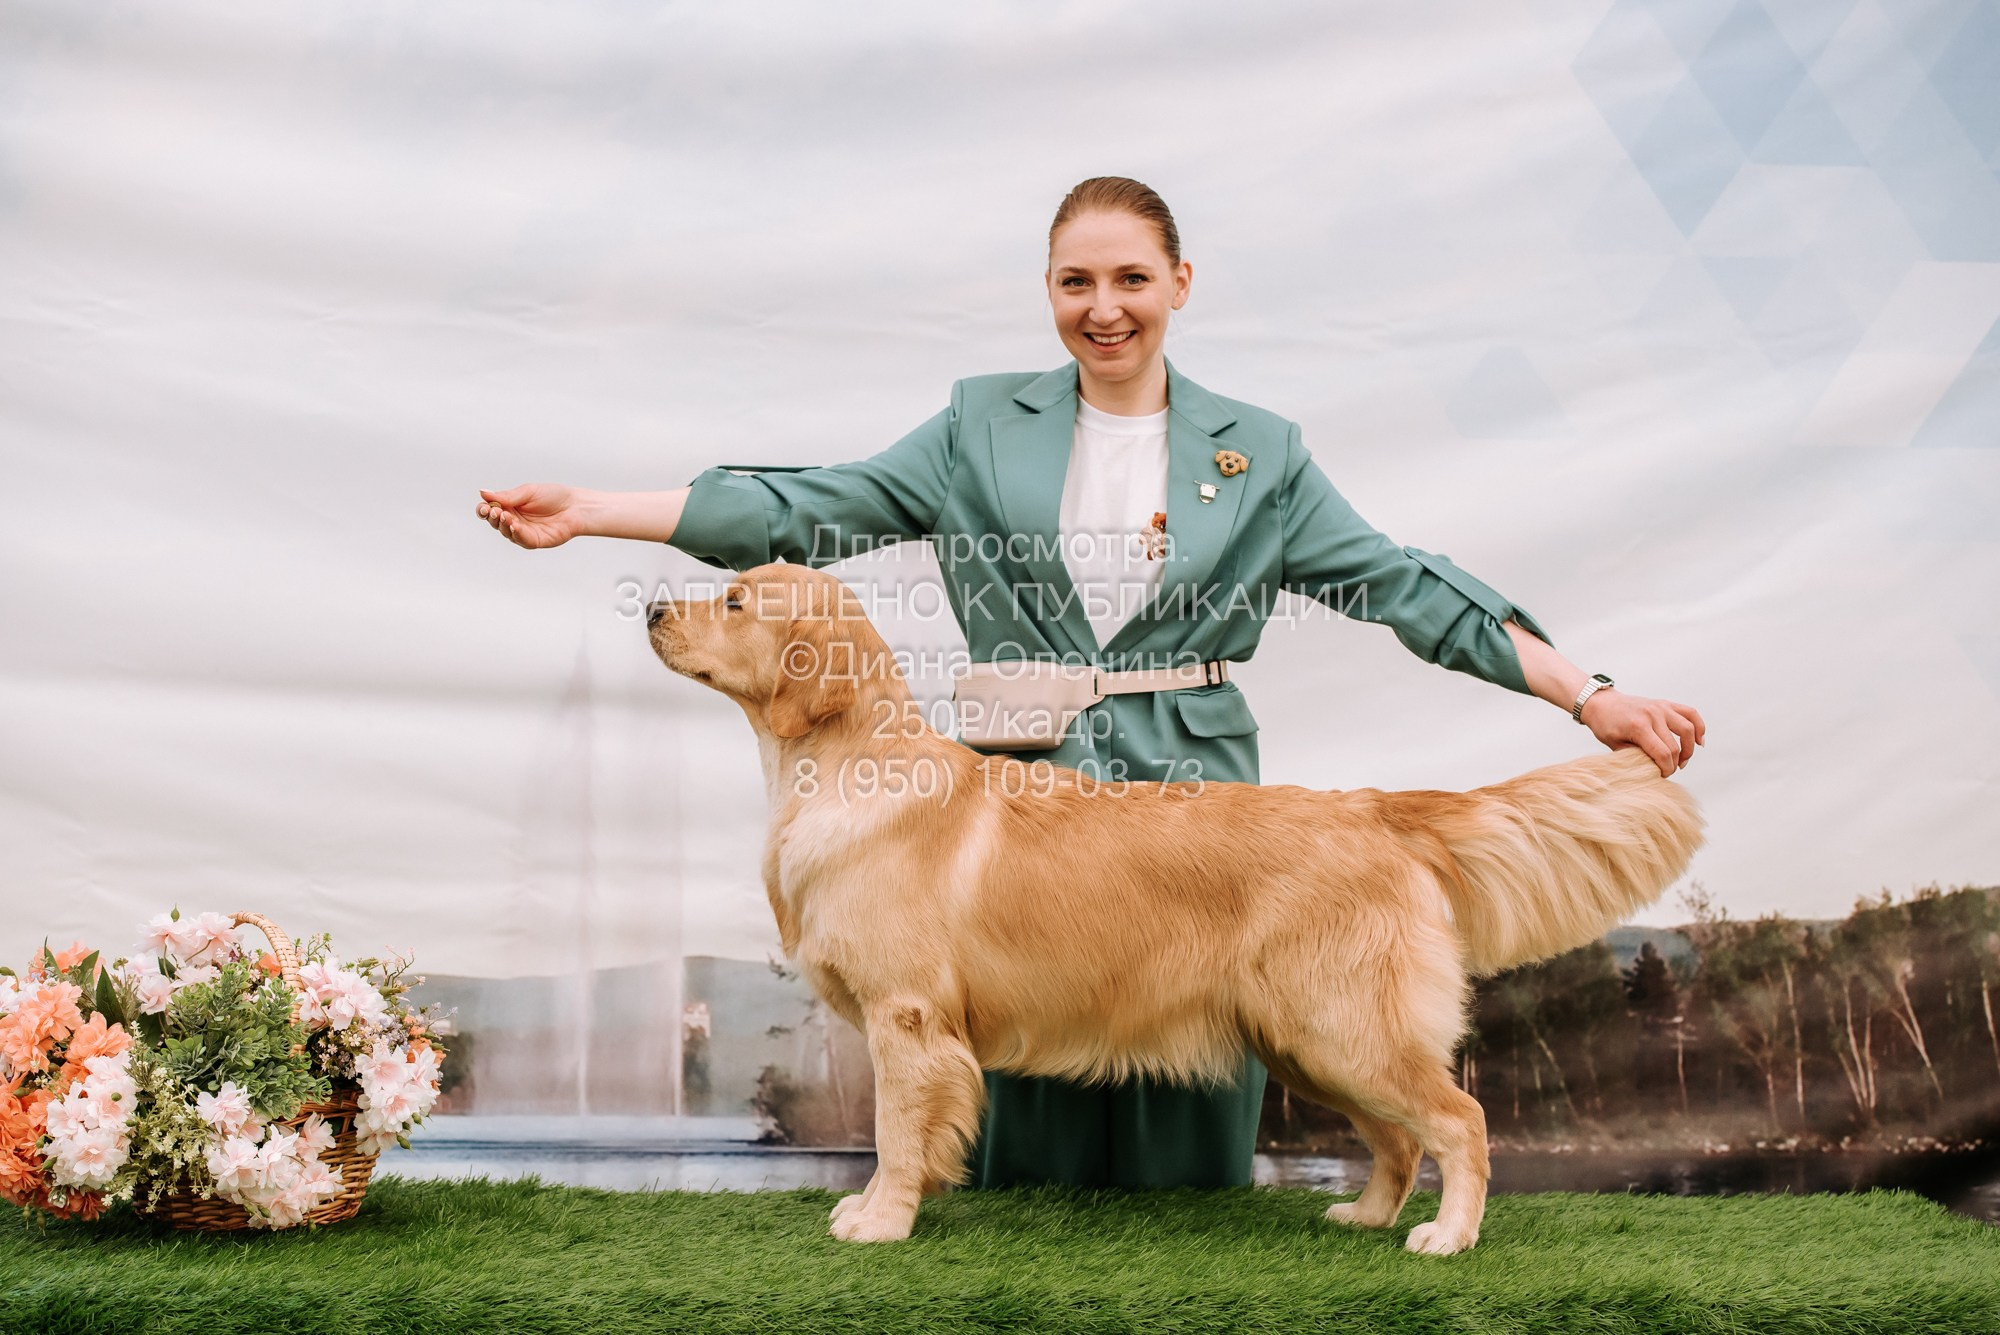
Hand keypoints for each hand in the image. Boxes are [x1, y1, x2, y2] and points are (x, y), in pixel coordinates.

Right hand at [477, 484, 585, 548]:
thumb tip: (482, 493)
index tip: (484, 507)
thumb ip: (507, 496)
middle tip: (493, 511)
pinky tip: (514, 526)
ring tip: (504, 516)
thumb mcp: (528, 492)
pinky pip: (521, 540)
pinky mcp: (534, 541)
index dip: (483, 510)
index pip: (489, 510)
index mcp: (510, 506)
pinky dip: (516, 533)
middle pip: (494, 522)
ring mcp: (523, 532)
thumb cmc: (553, 496)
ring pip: (506, 532)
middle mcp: (513, 520)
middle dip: (491, 517)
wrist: (575, 506)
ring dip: (502, 525)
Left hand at [1580, 690, 1703, 777]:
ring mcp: (1661, 707)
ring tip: (1682, 760)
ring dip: (1689, 748)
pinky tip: (1699, 741)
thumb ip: (1635, 756)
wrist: (1602, 703)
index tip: (1662, 775)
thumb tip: (1656, 767)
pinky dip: (1698, 727)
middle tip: (1669, 770)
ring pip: (1688, 729)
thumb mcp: (1614, 745)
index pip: (1662, 753)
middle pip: (1674, 746)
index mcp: (1639, 726)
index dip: (1666, 769)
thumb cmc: (1605, 725)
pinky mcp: (1666, 704)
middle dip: (1675, 763)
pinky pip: (1690, 713)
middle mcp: (1653, 714)